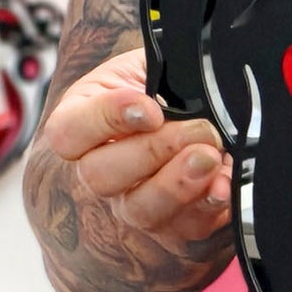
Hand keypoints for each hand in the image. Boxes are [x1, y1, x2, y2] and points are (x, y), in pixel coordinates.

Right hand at [35, 48, 232, 246]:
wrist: (197, 115)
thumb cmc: (164, 89)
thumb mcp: (151, 64)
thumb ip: (156, 65)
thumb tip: (180, 71)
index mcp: (80, 126)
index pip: (67, 133)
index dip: (106, 120)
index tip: (149, 107)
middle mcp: (99, 172)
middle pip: (101, 177)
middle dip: (154, 151)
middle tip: (198, 129)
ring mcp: (133, 204)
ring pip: (141, 210)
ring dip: (179, 184)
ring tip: (210, 157)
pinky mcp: (172, 228)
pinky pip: (187, 228)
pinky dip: (210, 205)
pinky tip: (225, 183)